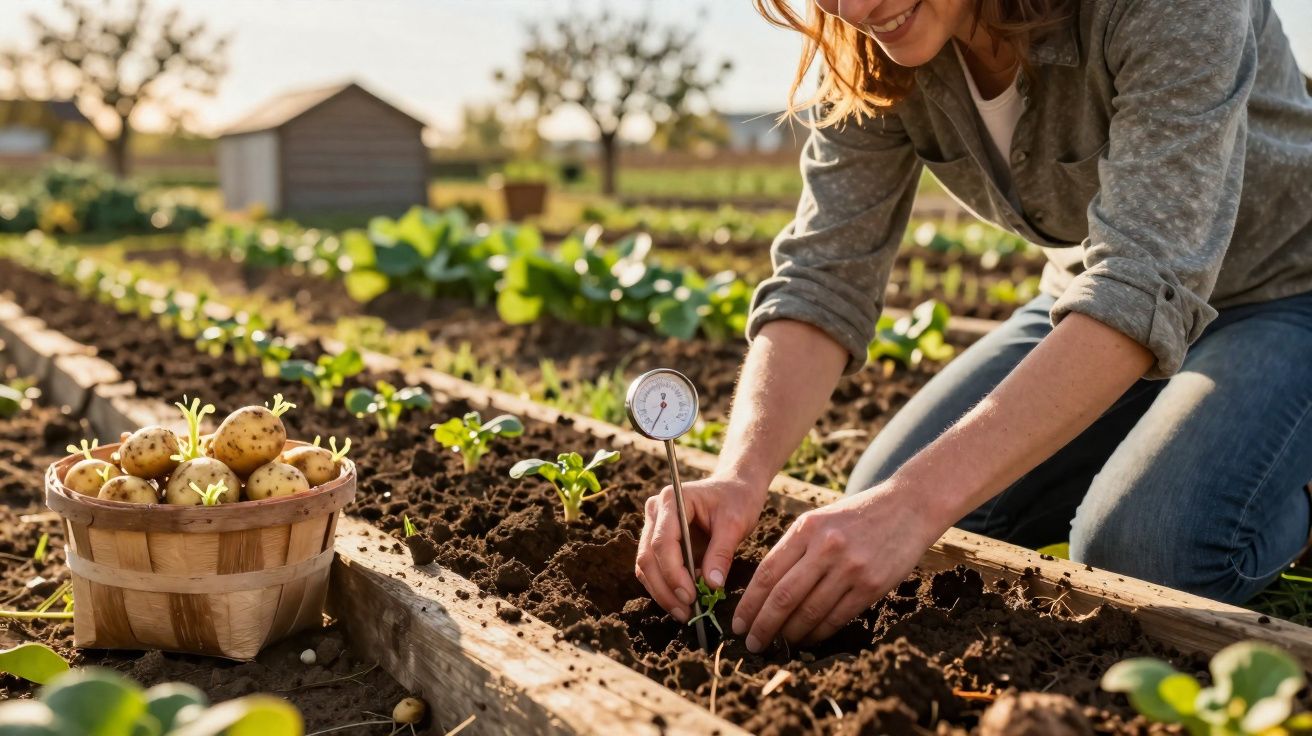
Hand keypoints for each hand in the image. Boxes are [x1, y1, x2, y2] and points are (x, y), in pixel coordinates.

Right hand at [635, 475, 767, 621]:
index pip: (662, 542)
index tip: (690, 596)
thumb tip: (711, 586)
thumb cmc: (737, 499)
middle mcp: (655, 511)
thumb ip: (721, 553)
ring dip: (663, 593)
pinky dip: (667, 587)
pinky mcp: (659, 541)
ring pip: (646, 567)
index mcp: (671, 500)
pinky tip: (685, 601)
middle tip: (686, 613)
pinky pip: (655, 568)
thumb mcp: (735, 524)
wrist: (736, 487)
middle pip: (648, 557)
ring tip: (685, 613)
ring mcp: (654, 526)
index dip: (673, 573)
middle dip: (665, 589)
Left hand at [731, 480, 948, 651]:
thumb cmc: (856, 516)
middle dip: (762, 625)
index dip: (748, 603)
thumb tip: (763, 591)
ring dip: (789, 634)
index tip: (737, 623)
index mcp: (806, 529)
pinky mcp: (872, 584)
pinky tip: (807, 639)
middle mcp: (825, 548)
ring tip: (778, 644)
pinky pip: (837, 617)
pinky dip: (818, 633)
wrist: (908, 506)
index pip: (767, 573)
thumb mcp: (819, 520)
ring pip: (809, 611)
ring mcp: (850, 567)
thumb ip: (793, 549)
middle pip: (783, 596)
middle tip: (751, 643)